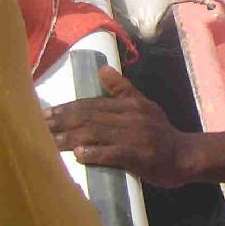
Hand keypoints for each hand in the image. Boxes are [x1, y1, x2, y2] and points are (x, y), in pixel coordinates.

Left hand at [44, 65, 195, 186]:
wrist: (184, 157)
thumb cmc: (160, 133)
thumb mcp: (145, 106)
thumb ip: (122, 90)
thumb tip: (102, 69)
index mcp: (130, 105)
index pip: (93, 104)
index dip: (68, 108)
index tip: (45, 114)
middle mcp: (131, 117)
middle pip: (90, 117)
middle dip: (63, 122)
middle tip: (39, 127)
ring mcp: (136, 137)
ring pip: (98, 134)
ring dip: (71, 138)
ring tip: (51, 142)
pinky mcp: (140, 156)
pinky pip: (113, 153)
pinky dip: (95, 153)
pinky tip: (79, 155)